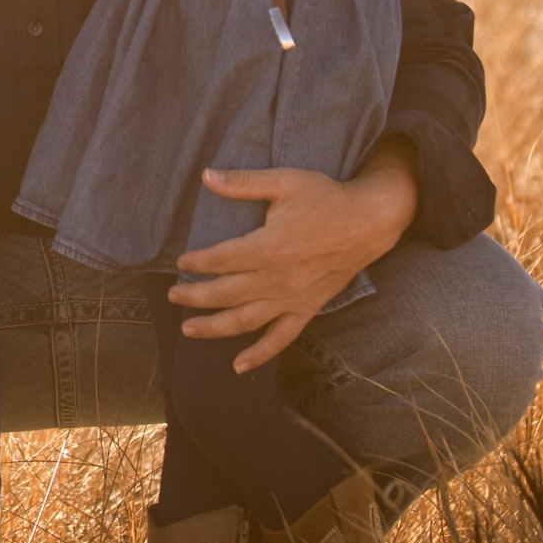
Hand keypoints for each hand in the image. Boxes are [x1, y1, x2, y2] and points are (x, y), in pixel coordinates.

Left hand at [168, 138, 418, 370]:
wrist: (369, 221)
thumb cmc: (326, 198)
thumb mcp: (285, 181)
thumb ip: (243, 182)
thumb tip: (206, 176)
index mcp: (268, 247)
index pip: (220, 260)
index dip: (197, 262)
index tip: (181, 262)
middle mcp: (277, 279)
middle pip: (225, 294)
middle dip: (194, 297)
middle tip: (172, 295)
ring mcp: (292, 298)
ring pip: (245, 320)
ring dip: (214, 328)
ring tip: (188, 330)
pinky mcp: (307, 309)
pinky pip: (280, 338)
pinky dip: (259, 354)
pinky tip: (238, 366)